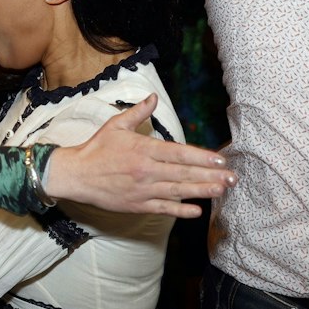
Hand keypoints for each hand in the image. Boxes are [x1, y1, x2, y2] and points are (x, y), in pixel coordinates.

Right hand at [40, 96, 232, 217]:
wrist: (76, 175)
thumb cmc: (97, 149)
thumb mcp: (116, 125)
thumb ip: (138, 112)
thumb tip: (153, 97)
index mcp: (144, 150)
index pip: (179, 154)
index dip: (201, 157)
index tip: (221, 159)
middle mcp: (147, 171)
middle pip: (184, 174)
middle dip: (211, 175)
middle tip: (233, 177)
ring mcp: (143, 190)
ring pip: (178, 192)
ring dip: (202, 191)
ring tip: (222, 190)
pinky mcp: (138, 205)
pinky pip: (163, 209)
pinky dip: (181, 210)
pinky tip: (197, 211)